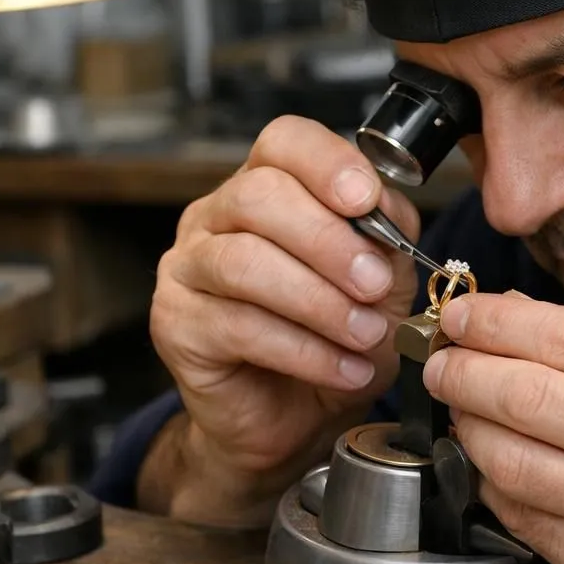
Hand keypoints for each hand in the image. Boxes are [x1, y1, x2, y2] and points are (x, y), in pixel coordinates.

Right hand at [148, 116, 420, 504]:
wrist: (294, 421)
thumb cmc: (332, 341)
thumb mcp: (380, 286)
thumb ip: (387, 241)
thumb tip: (388, 214)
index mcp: (268, 187)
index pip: (284, 142)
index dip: (326, 163)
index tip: (366, 200)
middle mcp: (217, 216)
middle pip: (259, 196)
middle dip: (328, 241)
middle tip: (375, 285)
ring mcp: (187, 267)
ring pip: (244, 261)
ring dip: (319, 301)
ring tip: (367, 335)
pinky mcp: (175, 323)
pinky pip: (237, 325)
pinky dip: (304, 350)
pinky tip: (345, 368)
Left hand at [422, 293, 563, 563]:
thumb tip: (517, 321)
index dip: (497, 322)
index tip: (463, 315)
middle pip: (524, 395)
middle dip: (463, 370)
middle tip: (441, 359)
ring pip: (506, 459)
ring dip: (466, 426)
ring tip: (461, 406)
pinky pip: (518, 515)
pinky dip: (494, 481)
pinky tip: (495, 462)